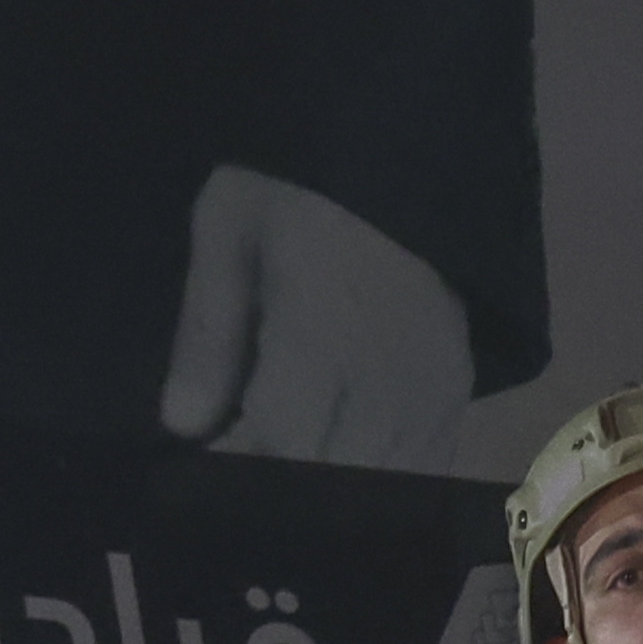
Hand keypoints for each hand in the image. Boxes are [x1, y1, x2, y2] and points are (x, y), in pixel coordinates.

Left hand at [158, 164, 471, 469]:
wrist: (404, 142)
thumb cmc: (299, 181)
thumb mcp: (228, 228)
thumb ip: (207, 332)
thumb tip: (183, 428)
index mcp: (325, 335)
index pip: (275, 450)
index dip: (231, 480)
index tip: (193, 481)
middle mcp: (388, 380)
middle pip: (332, 489)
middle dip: (276, 500)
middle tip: (230, 483)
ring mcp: (433, 392)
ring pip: (381, 492)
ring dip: (327, 501)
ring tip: (277, 481)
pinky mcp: (459, 392)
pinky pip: (420, 471)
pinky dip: (375, 489)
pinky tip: (333, 473)